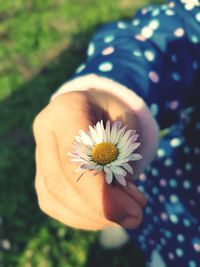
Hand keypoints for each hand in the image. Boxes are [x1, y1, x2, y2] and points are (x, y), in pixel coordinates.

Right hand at [33, 90, 146, 229]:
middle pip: (60, 181)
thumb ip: (125, 159)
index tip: (132, 213)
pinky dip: (80, 217)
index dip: (100, 192)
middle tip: (135, 217)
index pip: (75, 158)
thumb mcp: (128, 123)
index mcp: (66, 110)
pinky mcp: (40, 172)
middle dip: (99, 209)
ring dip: (91, 216)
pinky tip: (103, 216)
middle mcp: (45, 131)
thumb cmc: (113, 115)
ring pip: (54, 197)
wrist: (93, 109)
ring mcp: (38, 153)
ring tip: (124, 214)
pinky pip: (53, 203)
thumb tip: (124, 204)